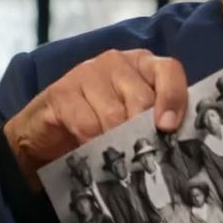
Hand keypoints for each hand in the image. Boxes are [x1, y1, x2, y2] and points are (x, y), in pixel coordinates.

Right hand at [3, 49, 186, 189]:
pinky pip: (87, 124)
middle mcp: (116, 62)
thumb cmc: (99, 124)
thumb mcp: (132, 118)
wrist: (47, 132)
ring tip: (117, 161)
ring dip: (117, 143)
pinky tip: (92, 153)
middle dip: (143, 133)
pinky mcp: (62, 92)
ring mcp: (87, 73)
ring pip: (115, 115)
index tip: (168, 127)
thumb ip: (155, 119)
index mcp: (141, 64)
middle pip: (142, 98)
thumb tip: (176, 138)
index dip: (173, 98)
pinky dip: (93, 144)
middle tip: (141, 159)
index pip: (168, 69)